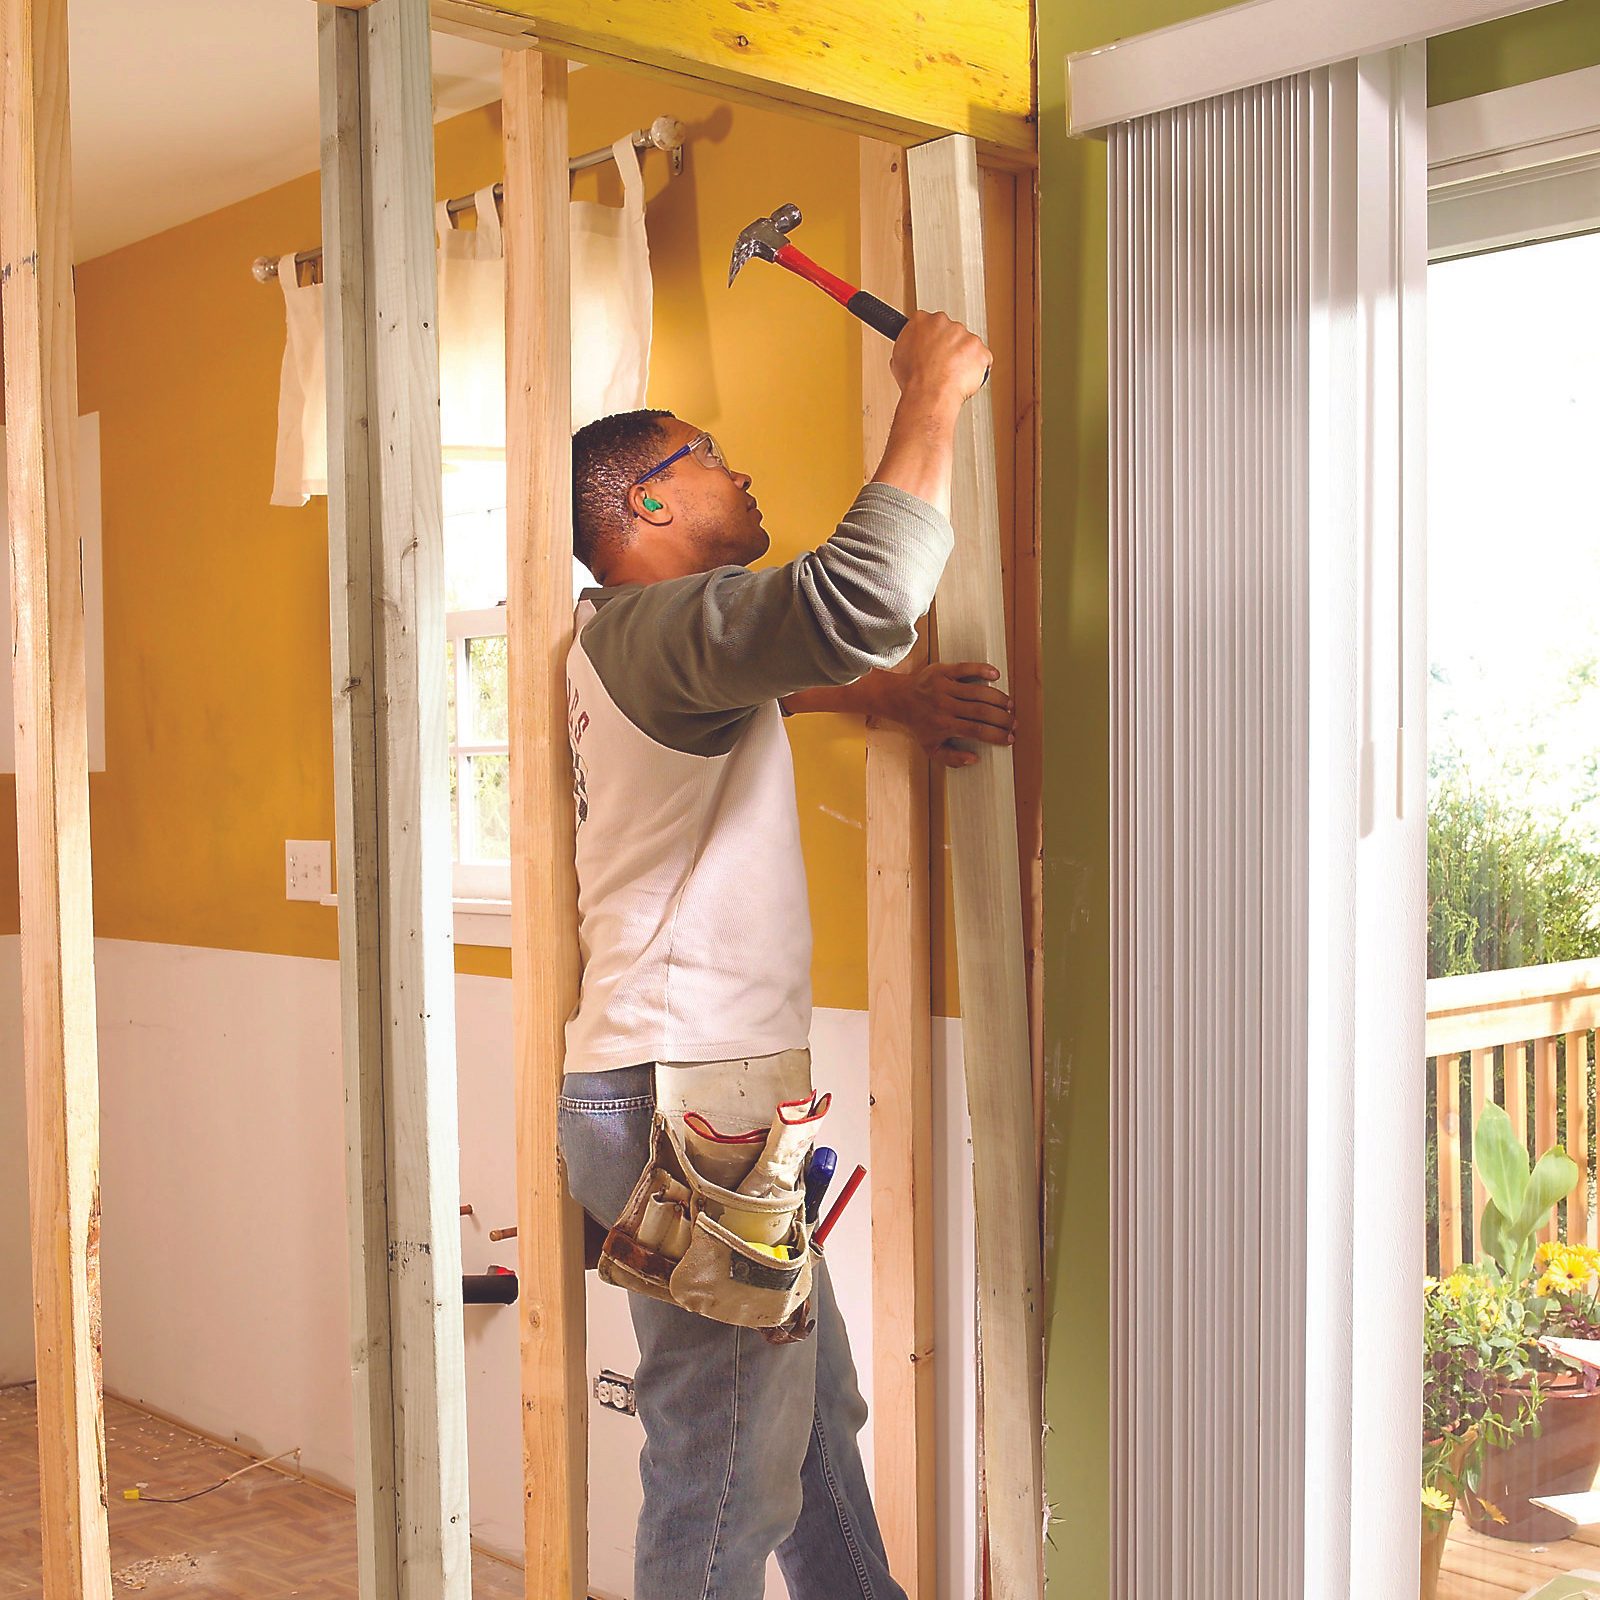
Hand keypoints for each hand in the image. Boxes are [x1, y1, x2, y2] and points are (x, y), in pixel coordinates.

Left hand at [872, 661, 1015, 767]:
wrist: (898, 699)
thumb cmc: (918, 724)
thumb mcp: (930, 748)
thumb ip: (952, 758)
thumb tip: (974, 759)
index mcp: (944, 725)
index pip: (977, 731)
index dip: (997, 735)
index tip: (1009, 738)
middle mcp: (945, 706)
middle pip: (982, 712)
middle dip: (1003, 718)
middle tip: (1014, 722)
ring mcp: (944, 687)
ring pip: (979, 692)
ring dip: (998, 698)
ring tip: (1010, 705)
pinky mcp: (942, 671)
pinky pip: (965, 668)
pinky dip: (982, 670)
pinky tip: (996, 675)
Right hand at [889, 310, 991, 403]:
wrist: (930, 393)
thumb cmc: (914, 379)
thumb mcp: (898, 356)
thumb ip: (909, 344)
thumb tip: (912, 347)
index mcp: (922, 321)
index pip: (930, 322)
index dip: (932, 338)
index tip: (932, 347)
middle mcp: (944, 323)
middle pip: (951, 331)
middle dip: (950, 346)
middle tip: (942, 364)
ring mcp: (964, 335)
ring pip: (968, 344)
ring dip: (964, 357)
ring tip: (952, 374)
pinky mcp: (980, 349)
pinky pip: (983, 358)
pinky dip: (977, 368)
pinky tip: (965, 378)